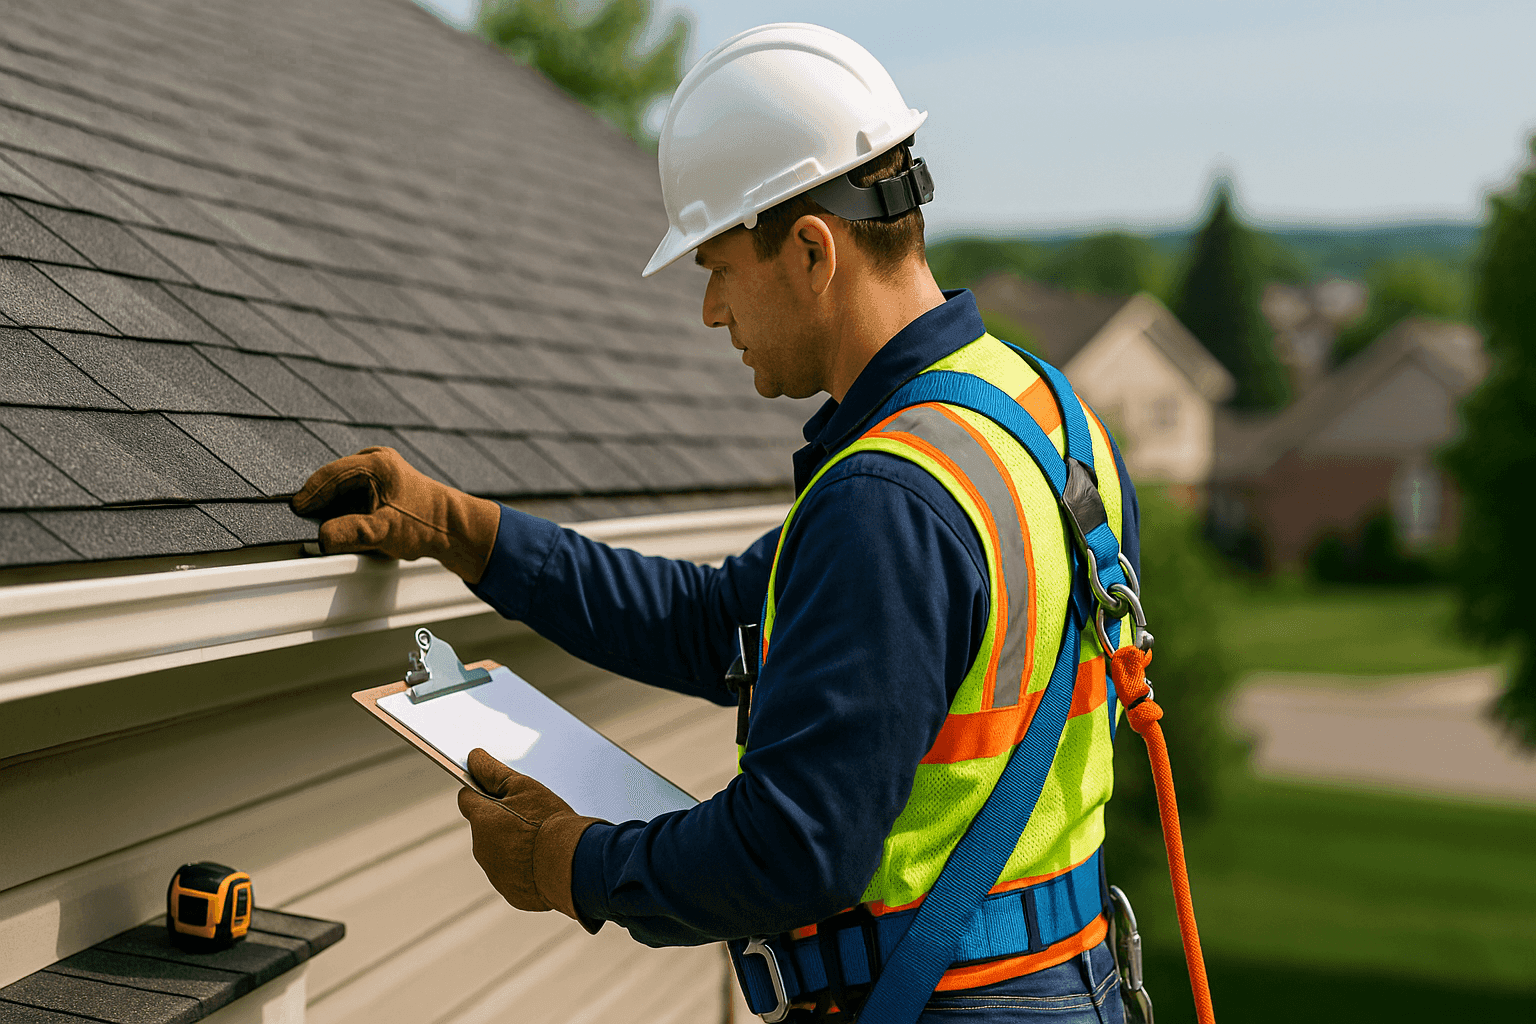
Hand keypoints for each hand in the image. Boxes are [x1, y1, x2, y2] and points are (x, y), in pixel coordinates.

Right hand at [291, 447, 500, 582]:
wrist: (453, 529)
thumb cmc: (424, 525)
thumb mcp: (383, 532)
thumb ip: (350, 534)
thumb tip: (320, 538)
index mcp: (375, 463)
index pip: (329, 475)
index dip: (309, 495)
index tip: (293, 510)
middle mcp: (376, 461)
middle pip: (333, 480)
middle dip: (320, 501)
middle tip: (302, 521)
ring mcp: (379, 470)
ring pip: (342, 488)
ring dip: (332, 506)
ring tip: (324, 525)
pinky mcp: (381, 483)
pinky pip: (352, 493)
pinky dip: (344, 507)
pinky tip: (343, 524)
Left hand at [457, 748, 603, 921]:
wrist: (572, 864)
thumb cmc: (549, 823)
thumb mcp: (523, 787)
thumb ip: (493, 771)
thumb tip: (473, 757)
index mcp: (482, 820)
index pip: (467, 799)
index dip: (482, 792)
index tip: (498, 792)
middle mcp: (482, 849)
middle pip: (485, 828)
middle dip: (502, 822)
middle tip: (531, 817)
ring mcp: (496, 874)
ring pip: (500, 853)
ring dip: (514, 846)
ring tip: (543, 840)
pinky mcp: (513, 893)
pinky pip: (515, 876)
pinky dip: (526, 869)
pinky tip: (546, 862)